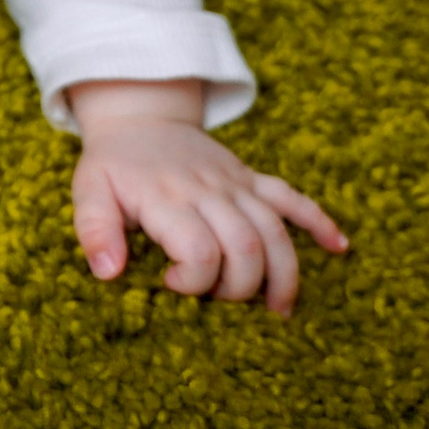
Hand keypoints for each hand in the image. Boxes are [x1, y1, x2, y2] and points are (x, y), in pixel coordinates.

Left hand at [66, 79, 347, 316]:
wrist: (139, 118)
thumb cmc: (112, 165)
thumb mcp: (89, 192)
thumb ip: (95, 230)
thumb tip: (108, 274)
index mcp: (168, 198)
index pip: (200, 250)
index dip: (194, 281)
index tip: (173, 286)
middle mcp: (209, 190)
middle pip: (246, 246)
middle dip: (241, 287)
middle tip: (220, 302)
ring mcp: (236, 183)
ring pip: (275, 230)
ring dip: (284, 273)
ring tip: (279, 311)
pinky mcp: (251, 178)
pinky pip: (292, 197)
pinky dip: (318, 222)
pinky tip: (339, 248)